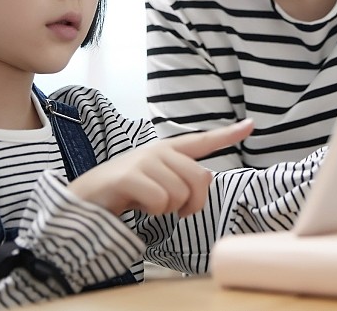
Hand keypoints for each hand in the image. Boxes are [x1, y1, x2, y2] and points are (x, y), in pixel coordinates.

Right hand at [68, 119, 253, 216]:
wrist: (86, 198)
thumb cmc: (124, 192)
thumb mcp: (157, 182)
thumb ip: (181, 178)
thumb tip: (205, 180)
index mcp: (168, 150)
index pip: (203, 141)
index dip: (228, 134)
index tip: (251, 125)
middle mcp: (159, 150)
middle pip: (201, 179)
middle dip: (192, 203)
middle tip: (172, 210)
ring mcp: (144, 160)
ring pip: (181, 194)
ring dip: (167, 209)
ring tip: (147, 203)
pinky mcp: (130, 175)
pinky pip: (161, 201)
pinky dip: (153, 212)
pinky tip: (136, 204)